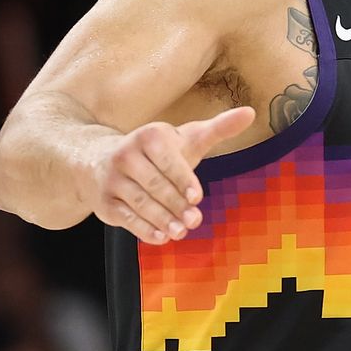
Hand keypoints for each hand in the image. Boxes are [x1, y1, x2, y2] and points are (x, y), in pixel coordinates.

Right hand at [85, 106, 252, 243]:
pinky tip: (161, 237)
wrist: (100, 159)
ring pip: (140, 203)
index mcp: (149, 136)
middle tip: (195, 220)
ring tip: (181, 232)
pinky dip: (143, 229)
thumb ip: (218, 128)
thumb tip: (251, 113)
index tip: (197, 197)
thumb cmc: (157, 151)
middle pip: (155, 185)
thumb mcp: (187, 138)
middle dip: (176, 205)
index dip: (183, 180)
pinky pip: (126, 218)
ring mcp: (112, 179)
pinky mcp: (104, 202)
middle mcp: (125, 154)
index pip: (169, 161)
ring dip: (162, 220)